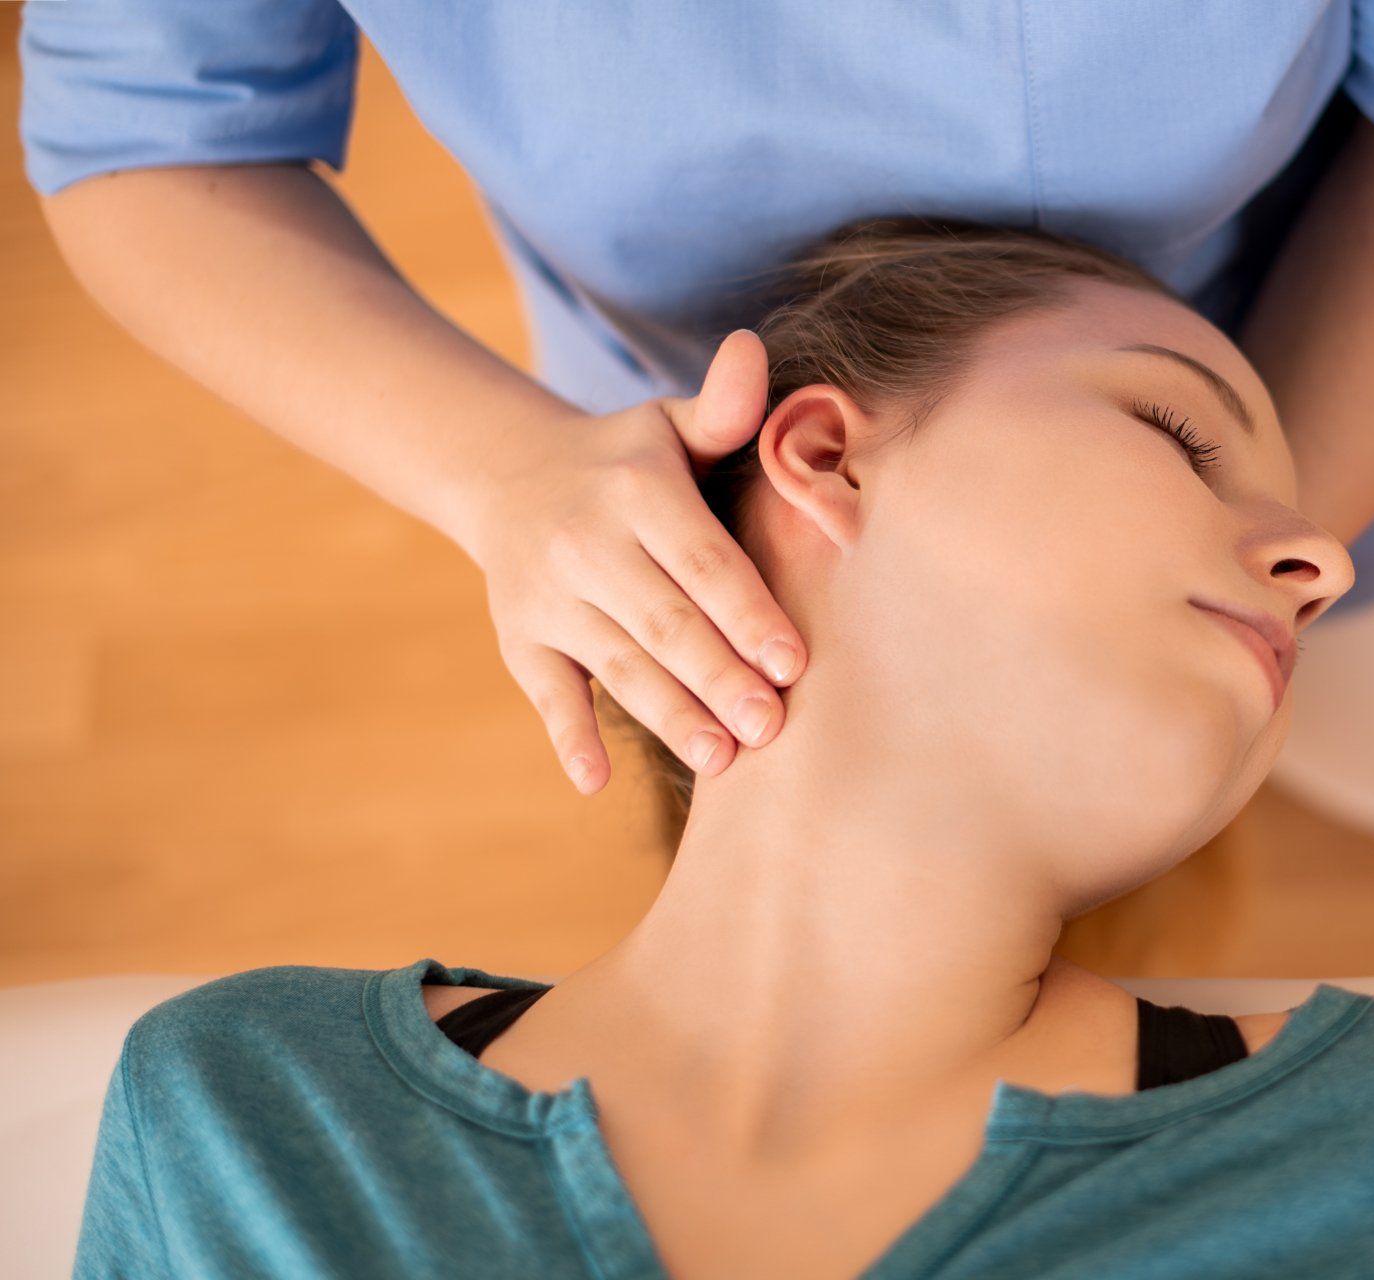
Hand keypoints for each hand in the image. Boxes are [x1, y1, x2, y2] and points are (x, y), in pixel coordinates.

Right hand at [463, 329, 805, 793]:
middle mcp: (586, 543)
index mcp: (637, 490)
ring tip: (721, 759)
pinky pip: (545, 692)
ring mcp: (547, 595)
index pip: (701, 560)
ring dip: (668, 715)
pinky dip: (567, 736)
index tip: (793, 662)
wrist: (510, 472)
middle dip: (718, 678)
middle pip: (663, 622)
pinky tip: (596, 780)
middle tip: (771, 727)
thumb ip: (722, 407)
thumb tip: (752, 353)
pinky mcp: (519, 637)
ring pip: (616, 664)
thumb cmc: (627, 457)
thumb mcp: (670, 424)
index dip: (746, 612)